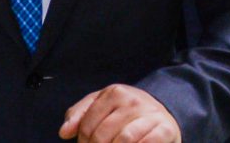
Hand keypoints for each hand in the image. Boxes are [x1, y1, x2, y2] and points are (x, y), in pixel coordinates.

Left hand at [59, 84, 180, 142]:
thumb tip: (64, 132)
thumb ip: (79, 115)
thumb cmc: (126, 113)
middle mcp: (133, 101)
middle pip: (102, 135)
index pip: (87, 126)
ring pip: (123, 140)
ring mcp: (150, 114)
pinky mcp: (165, 129)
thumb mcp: (101, 106)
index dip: (83, 142)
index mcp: (114, 93)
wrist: (162, 115)